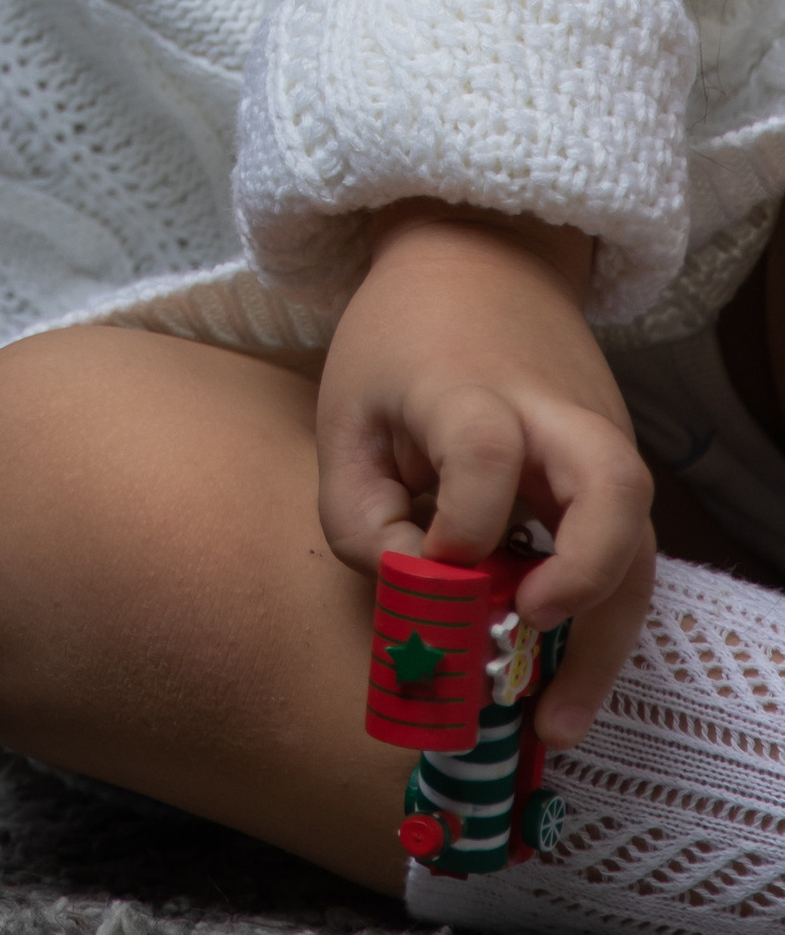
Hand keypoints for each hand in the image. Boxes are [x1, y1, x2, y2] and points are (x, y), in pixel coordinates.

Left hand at [315, 200, 656, 747]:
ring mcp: (598, 441)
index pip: (485, 449)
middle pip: (610, 491)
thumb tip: (414, 595)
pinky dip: (600, 622)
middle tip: (528, 628)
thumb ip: (358, 517)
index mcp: (470, 385)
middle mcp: (555, 415)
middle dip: (582, 579)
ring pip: (638, 545)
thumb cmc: (398, 344)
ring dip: (604, 641)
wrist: (477, 258)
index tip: (424, 556)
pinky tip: (563, 681)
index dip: (459, 522)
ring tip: (555, 724)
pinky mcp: (615, 470)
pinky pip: (626, 556)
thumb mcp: (344, 414)